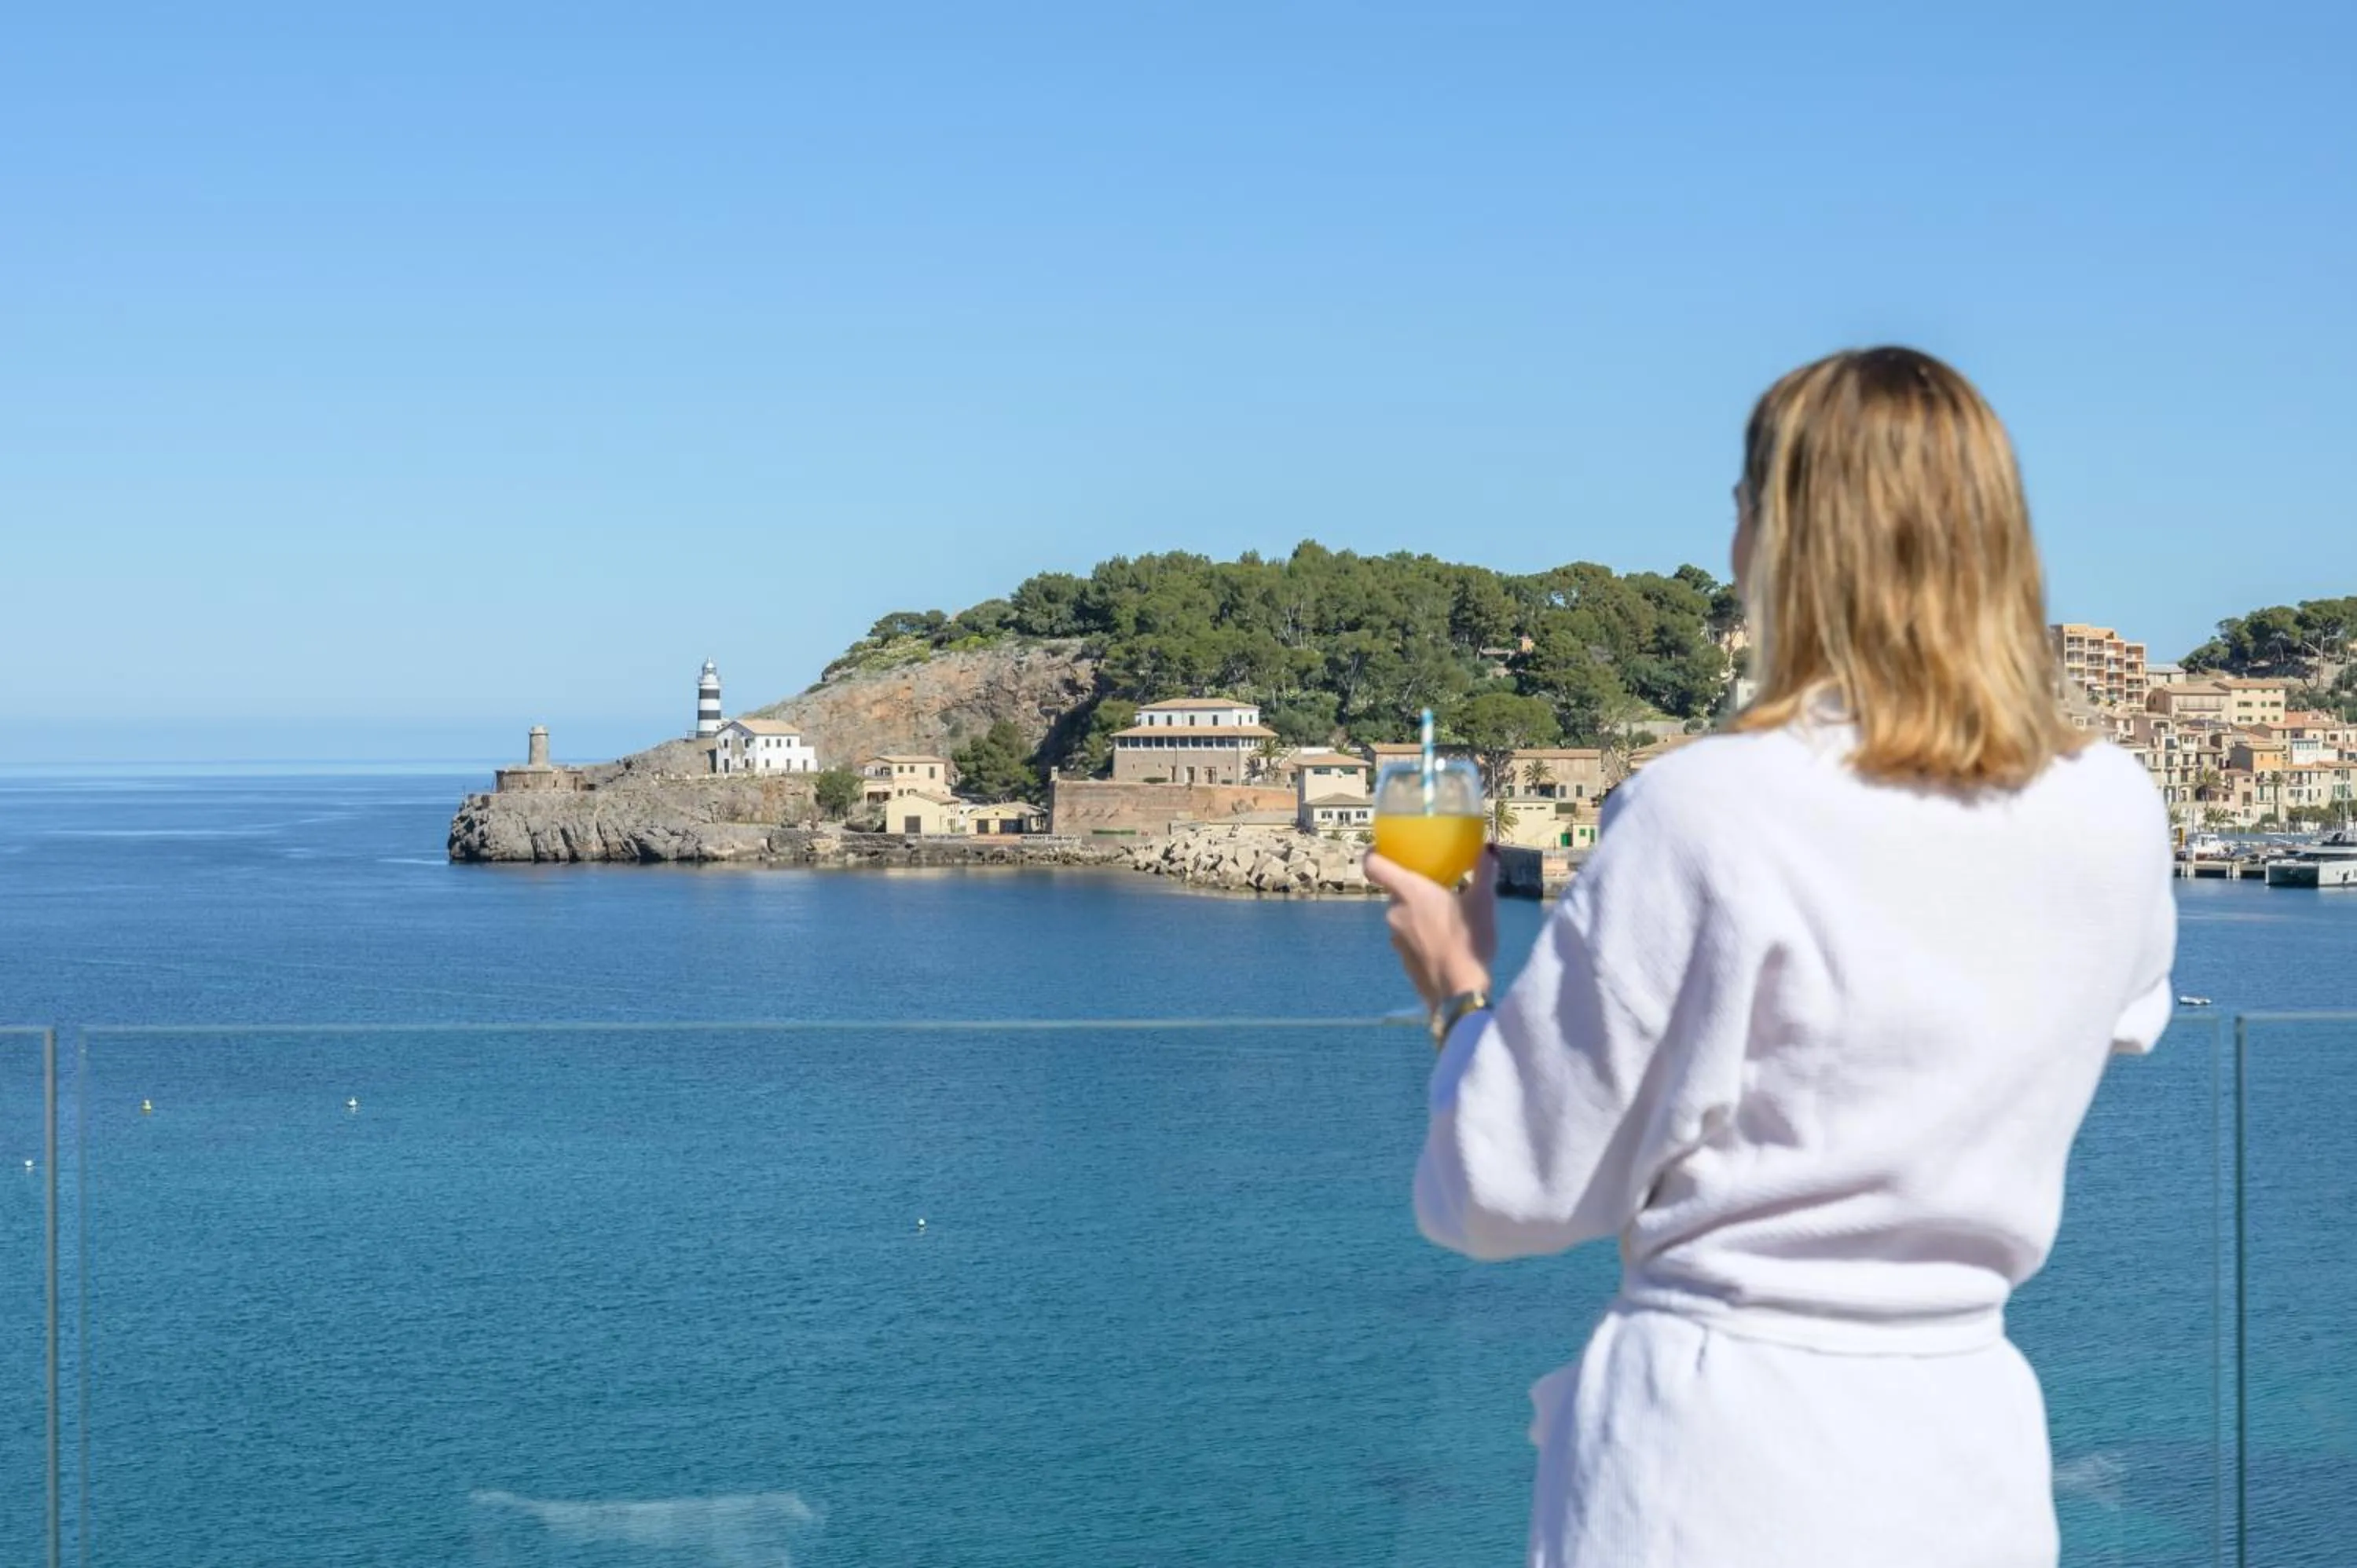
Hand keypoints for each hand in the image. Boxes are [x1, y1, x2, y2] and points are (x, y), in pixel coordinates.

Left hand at [1363, 847, 1497, 1009]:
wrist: (1459, 990)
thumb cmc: (1468, 938)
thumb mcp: (1483, 902)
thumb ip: (1484, 872)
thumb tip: (1490, 847)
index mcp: (1409, 892)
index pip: (1374, 865)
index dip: (1374, 853)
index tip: (1382, 848)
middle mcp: (1394, 912)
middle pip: (1394, 892)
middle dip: (1412, 889)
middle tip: (1436, 887)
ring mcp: (1395, 939)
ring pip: (1402, 917)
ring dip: (1417, 914)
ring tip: (1444, 917)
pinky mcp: (1402, 960)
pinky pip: (1408, 939)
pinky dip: (1420, 936)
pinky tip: (1443, 943)